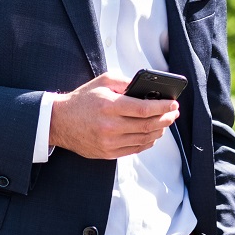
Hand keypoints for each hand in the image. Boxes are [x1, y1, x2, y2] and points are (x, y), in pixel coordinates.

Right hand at [47, 73, 178, 159]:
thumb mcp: (102, 82)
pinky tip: (152, 134)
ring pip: (144, 139)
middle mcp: (110, 126)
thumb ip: (125, 82)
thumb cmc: (82, 100)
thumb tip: (147, 88)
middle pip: (147, 125)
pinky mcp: (108, 153)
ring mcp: (109, 142)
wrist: (60, 122)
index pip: (144, 109)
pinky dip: (147, 142)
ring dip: (159, 131)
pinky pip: (134, 149)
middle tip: (174, 113)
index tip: (173, 104)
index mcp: (110, 106)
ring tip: (165, 123)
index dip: (163, 107)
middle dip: (166, 119)